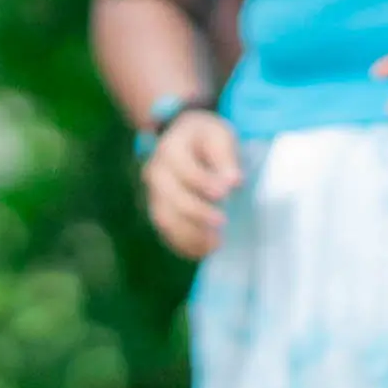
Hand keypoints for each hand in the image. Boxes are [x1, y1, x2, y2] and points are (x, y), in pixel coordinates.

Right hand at [135, 101, 245, 259]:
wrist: (184, 140)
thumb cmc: (206, 138)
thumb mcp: (220, 136)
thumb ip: (225, 157)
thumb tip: (233, 181)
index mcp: (170, 149)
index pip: (185, 169)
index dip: (205, 182)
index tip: (227, 192)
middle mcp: (155, 173)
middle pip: (172, 197)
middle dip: (198, 212)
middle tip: (223, 222)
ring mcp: (153, 195)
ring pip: (165, 219)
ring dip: (189, 235)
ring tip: (215, 244)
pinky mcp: (159, 211)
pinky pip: (166, 232)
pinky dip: (183, 245)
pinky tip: (204, 251)